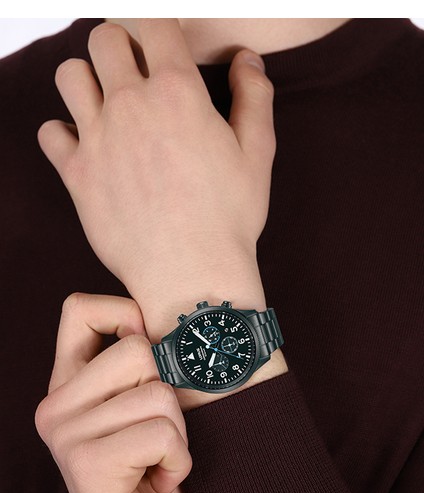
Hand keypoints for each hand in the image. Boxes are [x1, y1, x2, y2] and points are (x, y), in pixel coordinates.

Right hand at [35, 293, 193, 492]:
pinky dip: (178, 461)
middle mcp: (56, 405)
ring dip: (176, 433)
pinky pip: (163, 433)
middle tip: (155, 435)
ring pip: (159, 393)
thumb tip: (152, 324)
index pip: (79, 309)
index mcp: (67, 385)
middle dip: (167, 394)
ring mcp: (66, 433)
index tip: (148, 358)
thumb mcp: (141, 410)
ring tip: (156, 463)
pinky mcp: (87, 463)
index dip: (125, 315)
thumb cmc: (151, 473)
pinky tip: (159, 482)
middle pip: (138, 349)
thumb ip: (137, 367)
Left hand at [38, 19, 275, 345]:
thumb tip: (246, 59)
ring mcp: (98, 139)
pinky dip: (64, 132)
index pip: (153, 23)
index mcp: (177, 91)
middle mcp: (130, 106)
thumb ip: (255, 96)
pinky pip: (50, 132)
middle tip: (136, 74)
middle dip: (120, 47)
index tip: (164, 47)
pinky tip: (88, 147)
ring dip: (87, 80)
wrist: (192, 274)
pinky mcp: (77, 176)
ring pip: (70, 75)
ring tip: (107, 105)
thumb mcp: (258, 153)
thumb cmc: (229, 218)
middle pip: (104, 39)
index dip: (159, 28)